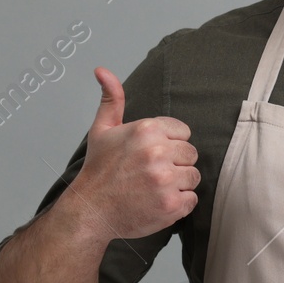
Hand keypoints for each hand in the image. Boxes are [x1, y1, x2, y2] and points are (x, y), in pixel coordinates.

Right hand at [69, 66, 199, 239]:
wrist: (90, 211)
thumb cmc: (98, 171)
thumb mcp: (102, 130)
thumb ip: (112, 99)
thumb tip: (102, 70)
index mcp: (146, 130)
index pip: (183, 132)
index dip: (169, 144)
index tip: (151, 155)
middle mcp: (158, 152)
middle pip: (191, 154)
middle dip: (175, 163)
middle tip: (151, 173)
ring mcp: (165, 180)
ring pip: (193, 177)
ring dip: (178, 184)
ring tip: (154, 187)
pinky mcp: (171, 205)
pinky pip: (192, 200)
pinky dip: (178, 204)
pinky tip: (157, 202)